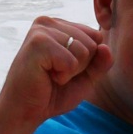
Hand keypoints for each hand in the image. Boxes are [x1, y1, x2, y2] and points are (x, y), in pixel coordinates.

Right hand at [0, 17, 113, 132]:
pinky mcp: (37, 42)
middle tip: (56, 74)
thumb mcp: (85, 77)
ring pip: (84, 50)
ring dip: (71, 71)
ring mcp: (41, 30)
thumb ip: (100, 62)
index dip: (87, 61)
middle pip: (92, 42)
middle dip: (80, 66)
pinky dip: (63, 75)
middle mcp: (49, 22)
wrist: (25, 111)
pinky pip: (71, 61)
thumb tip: (106, 47)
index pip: (96, 36)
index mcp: (59, 26)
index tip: (64, 69)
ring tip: (50, 74)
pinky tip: (46, 76)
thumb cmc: (52, 93)